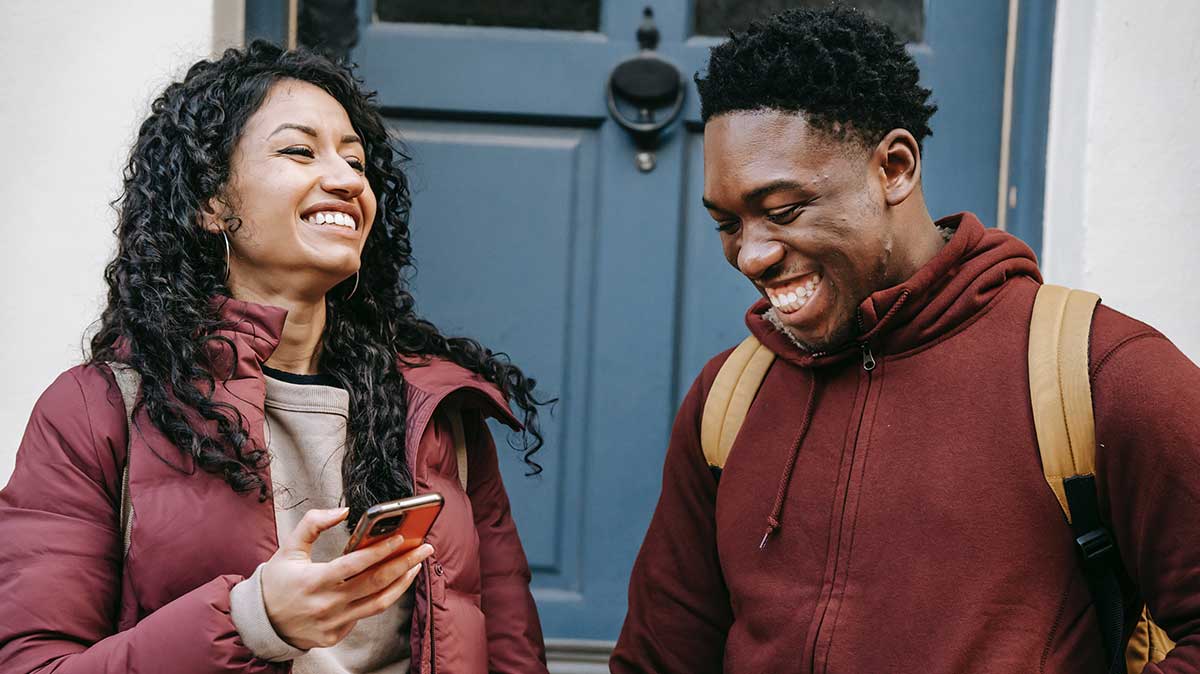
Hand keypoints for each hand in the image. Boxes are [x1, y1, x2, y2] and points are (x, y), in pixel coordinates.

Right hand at [260, 507, 433, 649]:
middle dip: (405, 563)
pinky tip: (391, 582)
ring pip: (379, 603)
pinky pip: (365, 615)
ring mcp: (334, 623)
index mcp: (315, 580)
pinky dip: (380, 597)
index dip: (380, 551)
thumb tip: (342, 511)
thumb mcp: (289, 548)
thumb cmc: (277, 582)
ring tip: (416, 565)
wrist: (261, 623)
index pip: (355, 565)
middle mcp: (327, 604)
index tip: (401, 538)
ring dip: (402, 583)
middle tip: (425, 548)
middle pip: (376, 583)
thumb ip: (313, 524)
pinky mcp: (336, 636)